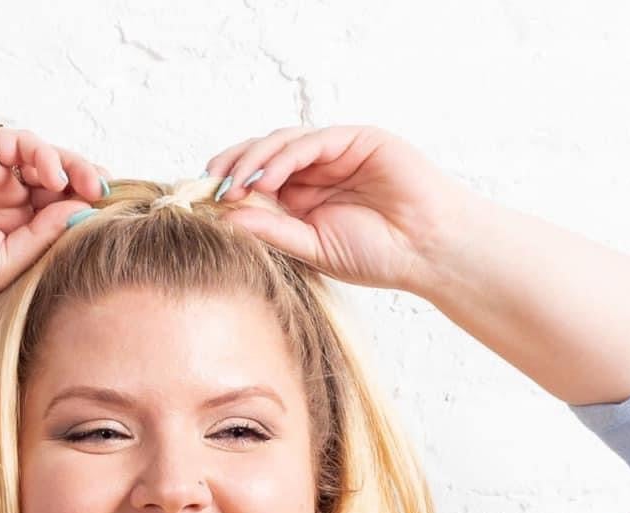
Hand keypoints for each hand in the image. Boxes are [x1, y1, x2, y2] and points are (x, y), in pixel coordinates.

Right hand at [0, 129, 110, 307]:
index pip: (64, 212)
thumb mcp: (6, 263)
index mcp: (20, 233)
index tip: (109, 214)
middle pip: (61, 181)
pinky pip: (14, 141)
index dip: (87, 207)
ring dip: (64, 164)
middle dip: (84, 181)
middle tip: (100, 188)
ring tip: (68, 181)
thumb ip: (43, 237)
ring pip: (43, 157)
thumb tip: (81, 211)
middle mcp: (11, 202)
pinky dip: (35, 150)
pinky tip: (42, 171)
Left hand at [204, 126, 459, 296]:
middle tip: (210, 185)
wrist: (426, 251)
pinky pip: (312, 141)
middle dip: (234, 166)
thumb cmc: (378, 255)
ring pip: (284, 143)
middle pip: (264, 156)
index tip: (203, 201)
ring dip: (254, 160)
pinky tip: (267, 178)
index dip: (230, 186)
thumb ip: (273, 230)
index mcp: (304, 198)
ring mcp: (336, 152)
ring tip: (234, 184)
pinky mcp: (356, 139)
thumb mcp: (312, 248)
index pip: (258, 181)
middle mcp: (316, 171)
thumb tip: (227, 218)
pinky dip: (285, 156)